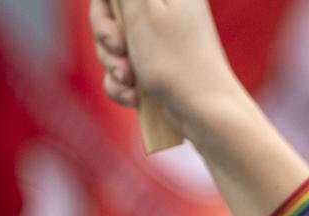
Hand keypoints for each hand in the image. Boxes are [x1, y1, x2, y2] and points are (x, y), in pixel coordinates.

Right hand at [89, 0, 244, 127]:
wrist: (206, 113)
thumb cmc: (175, 59)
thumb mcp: (142, 9)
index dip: (103, 11)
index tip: (112, 29)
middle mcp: (167, 13)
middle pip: (110, 18)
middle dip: (107, 41)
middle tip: (119, 54)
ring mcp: (161, 44)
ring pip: (114, 47)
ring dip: (114, 66)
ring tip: (129, 81)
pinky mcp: (157, 70)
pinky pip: (124, 71)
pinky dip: (123, 85)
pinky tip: (134, 98)